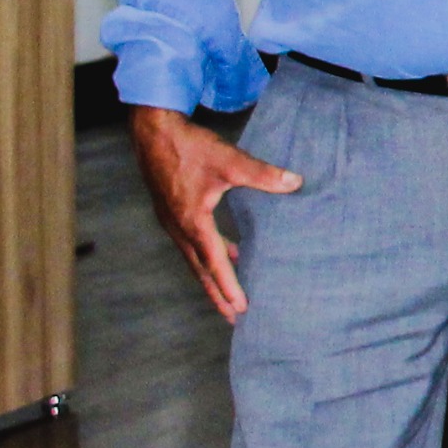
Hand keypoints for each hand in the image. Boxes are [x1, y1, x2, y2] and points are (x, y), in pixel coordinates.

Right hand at [127, 103, 300, 324]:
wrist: (153, 130)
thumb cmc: (188, 146)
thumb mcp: (229, 160)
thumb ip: (262, 174)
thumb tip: (294, 182)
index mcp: (192, 221)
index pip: (214, 262)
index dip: (229, 286)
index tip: (241, 308)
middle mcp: (178, 227)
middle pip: (200, 270)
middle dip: (217, 294)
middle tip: (234, 318)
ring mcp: (171, 221)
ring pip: (193, 258)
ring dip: (211, 276)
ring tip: (230, 294)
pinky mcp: (171, 211)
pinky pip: (190, 243)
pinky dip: (207, 255)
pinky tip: (226, 251)